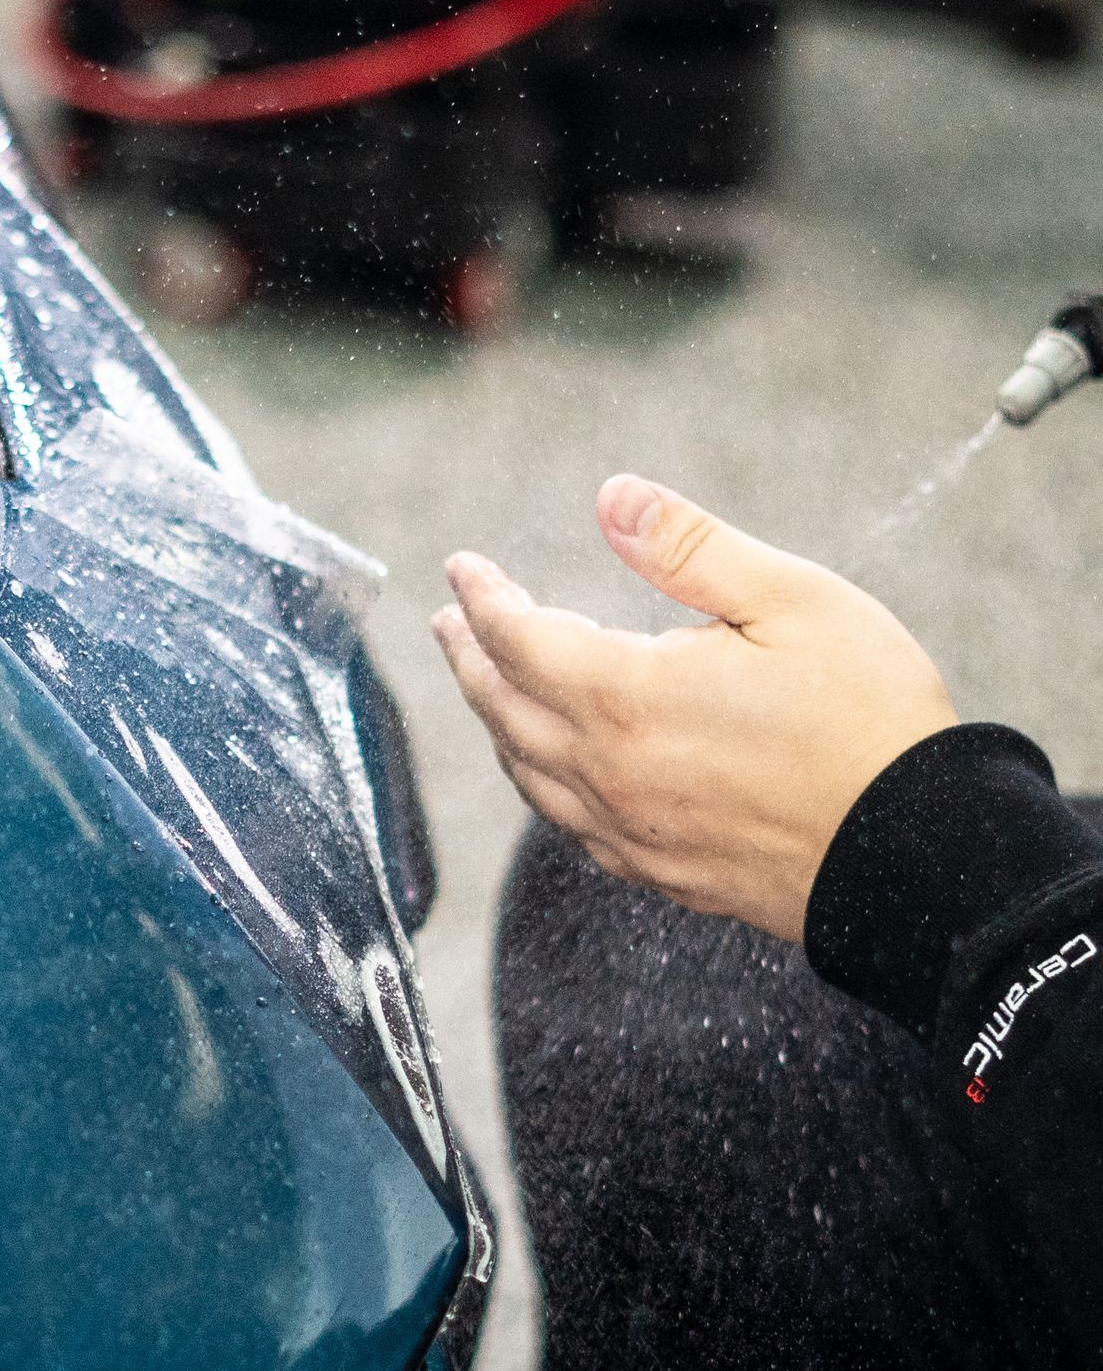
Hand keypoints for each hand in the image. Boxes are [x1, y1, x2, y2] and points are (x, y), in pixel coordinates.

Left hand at [431, 475, 958, 940]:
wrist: (920, 856)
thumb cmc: (870, 722)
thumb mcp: (792, 601)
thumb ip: (689, 549)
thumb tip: (611, 497)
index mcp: (628, 696)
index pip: (517, 638)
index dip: (482, 598)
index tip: (463, 568)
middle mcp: (609, 771)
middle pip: (503, 709)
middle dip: (468, 658)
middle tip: (450, 624)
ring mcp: (629, 832)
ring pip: (527, 774)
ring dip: (496, 721)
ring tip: (488, 686)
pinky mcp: (659, 873)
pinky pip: (568, 824)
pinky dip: (539, 783)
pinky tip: (551, 769)